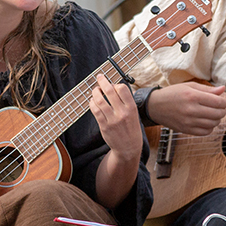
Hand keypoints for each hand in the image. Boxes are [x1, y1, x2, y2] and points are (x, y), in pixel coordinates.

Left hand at [89, 74, 142, 209]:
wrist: (128, 148)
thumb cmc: (131, 129)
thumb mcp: (134, 114)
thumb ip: (125, 102)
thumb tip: (113, 87)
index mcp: (131, 108)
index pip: (122, 88)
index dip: (115, 84)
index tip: (112, 85)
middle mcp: (122, 113)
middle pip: (109, 91)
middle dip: (102, 81)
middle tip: (99, 77)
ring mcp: (112, 119)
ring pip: (99, 100)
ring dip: (95, 92)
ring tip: (95, 91)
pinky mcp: (104, 126)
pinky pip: (95, 110)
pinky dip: (92, 103)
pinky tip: (92, 102)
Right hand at [145, 82, 225, 134]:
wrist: (155, 106)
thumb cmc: (172, 94)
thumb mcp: (189, 86)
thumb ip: (207, 89)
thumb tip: (223, 89)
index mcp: (193, 96)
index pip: (218, 102)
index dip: (224, 102)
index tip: (223, 101)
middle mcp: (191, 110)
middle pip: (218, 114)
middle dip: (222, 111)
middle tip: (219, 108)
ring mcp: (188, 121)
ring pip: (213, 124)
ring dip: (217, 119)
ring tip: (213, 114)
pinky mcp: (186, 130)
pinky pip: (205, 132)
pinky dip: (210, 128)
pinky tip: (206, 122)